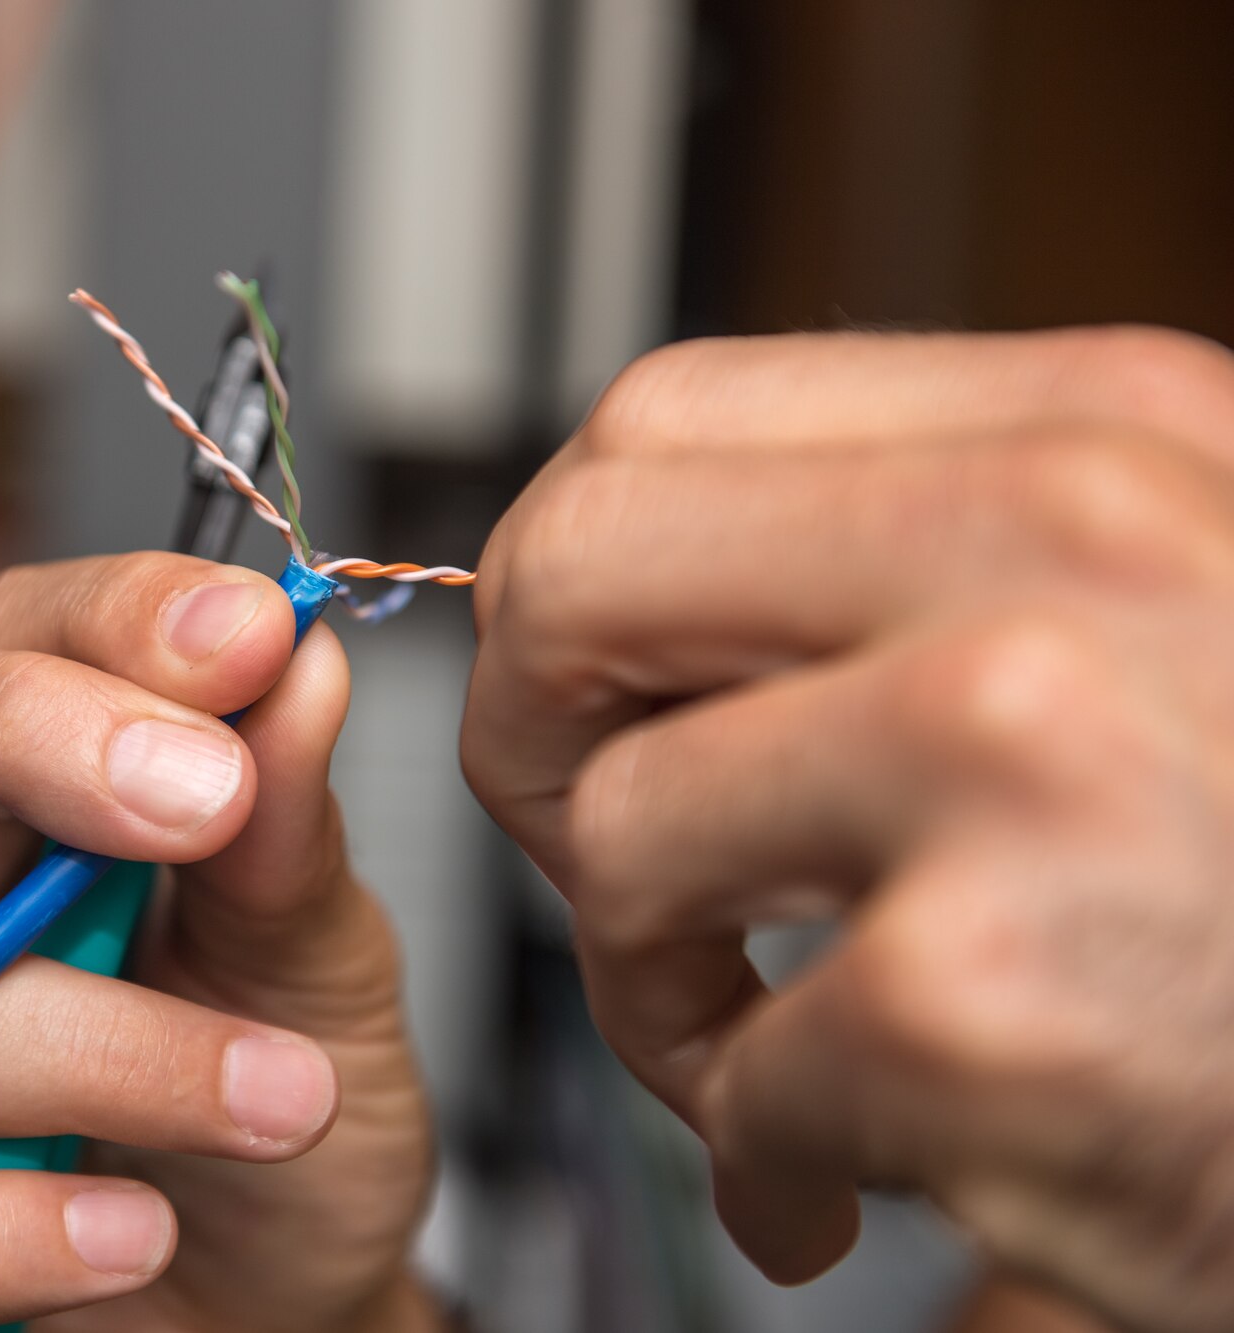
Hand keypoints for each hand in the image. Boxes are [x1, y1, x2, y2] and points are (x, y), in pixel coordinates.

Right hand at [0, 554, 437, 1331]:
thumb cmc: (264, 1134)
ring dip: (83, 1038)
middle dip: (16, 735)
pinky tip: (124, 1235)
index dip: (105, 623)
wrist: (267, 1323)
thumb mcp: (308, 976)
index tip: (248, 640)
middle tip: (204, 801)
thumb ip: (284, 836)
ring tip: (268, 1098)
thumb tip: (295, 664)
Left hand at [461, 327, 1233, 1332]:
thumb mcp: (1165, 608)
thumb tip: (620, 591)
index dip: (573, 573)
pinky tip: (859, 1166)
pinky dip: (766, 1145)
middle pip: (574, 578)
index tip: (591, 685)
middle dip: (536, 740)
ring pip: (614, 835)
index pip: (660, 422)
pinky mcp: (979, 996)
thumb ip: (916, 562)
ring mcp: (1018, 762)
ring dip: (654, 981)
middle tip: (609, 856)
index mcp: (1091, 437)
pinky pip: (726, 1065)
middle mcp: (1060, 556)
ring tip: (761, 1040)